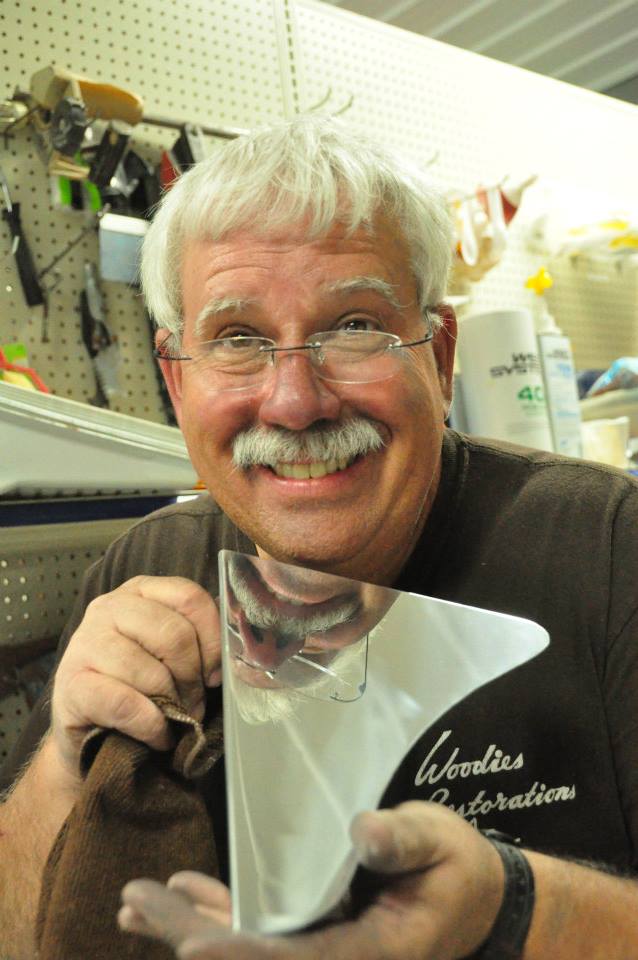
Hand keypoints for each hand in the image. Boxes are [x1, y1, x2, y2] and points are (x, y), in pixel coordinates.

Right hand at [51, 576, 220, 779]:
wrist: (88, 730)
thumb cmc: (138, 686)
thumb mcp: (168, 655)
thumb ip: (197, 644)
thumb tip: (237, 662)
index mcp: (139, 592)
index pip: (189, 597)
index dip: (212, 639)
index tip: (214, 673)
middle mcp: (108, 607)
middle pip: (174, 634)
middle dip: (192, 677)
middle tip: (194, 704)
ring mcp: (85, 643)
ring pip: (151, 672)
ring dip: (173, 705)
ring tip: (174, 719)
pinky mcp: (71, 684)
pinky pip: (126, 704)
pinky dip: (151, 726)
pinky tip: (157, 735)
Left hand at [117, 801, 505, 959]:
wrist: (472, 890)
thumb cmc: (458, 865)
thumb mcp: (439, 842)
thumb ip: (404, 841)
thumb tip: (365, 832)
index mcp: (375, 954)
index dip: (244, 956)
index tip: (191, 948)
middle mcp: (341, 958)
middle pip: (260, 958)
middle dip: (193, 937)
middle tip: (135, 906)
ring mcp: (325, 946)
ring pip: (251, 945)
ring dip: (192, 926)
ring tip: (135, 904)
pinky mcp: (316, 929)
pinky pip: (261, 928)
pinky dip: (220, 912)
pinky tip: (184, 892)